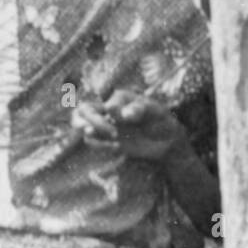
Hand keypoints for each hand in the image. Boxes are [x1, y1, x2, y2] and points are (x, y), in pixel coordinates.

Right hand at [72, 89, 187, 162]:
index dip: (110, 114)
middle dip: (90, 121)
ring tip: (107, 138)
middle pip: (82, 111)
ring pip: (80, 124)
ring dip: (90, 133)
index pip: (104, 104)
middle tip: (105, 132)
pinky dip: (100, 145)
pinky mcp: (106, 140)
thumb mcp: (156, 112)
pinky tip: (117, 147)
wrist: (167, 141)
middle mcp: (108, 110)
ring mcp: (105, 125)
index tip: (127, 121)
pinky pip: (91, 141)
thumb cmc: (163, 121)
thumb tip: (120, 113)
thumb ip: (139, 109)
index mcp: (119, 99)